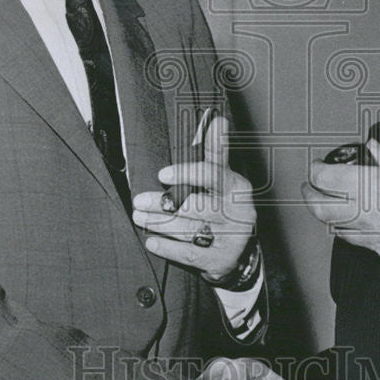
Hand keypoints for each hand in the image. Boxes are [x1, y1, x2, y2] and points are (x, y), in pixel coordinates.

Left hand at [132, 117, 255, 281]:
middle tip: (139, 200)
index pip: (214, 175)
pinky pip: (190, 253)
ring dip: (160, 223)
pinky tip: (152, 241)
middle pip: (197, 205)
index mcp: (238, 186)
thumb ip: (216, 151)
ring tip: (139, 217)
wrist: (240, 250)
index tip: (162, 174)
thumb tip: (217, 119)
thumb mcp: (223, 179)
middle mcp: (239, 212)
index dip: (188, 174)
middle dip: (165, 203)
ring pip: (191, 229)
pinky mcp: (222, 260)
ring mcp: (232, 238)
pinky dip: (169, 248)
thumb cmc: (224, 206)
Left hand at [302, 138, 379, 275]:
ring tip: (333, 203)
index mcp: (370, 188)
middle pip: (320, 208)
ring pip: (337, 229)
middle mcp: (366, 216)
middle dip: (310, 195)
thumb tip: (375, 149)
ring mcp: (374, 239)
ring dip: (330, 215)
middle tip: (310, 186)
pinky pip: (359, 244)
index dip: (316, 169)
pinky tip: (360, 222)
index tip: (318, 165)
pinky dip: (353, 230)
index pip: (326, 178)